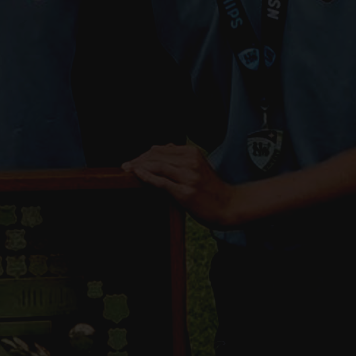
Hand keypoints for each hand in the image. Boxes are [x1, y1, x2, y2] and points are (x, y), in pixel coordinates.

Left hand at [121, 144, 242, 227]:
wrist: (229, 205)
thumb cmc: (212, 189)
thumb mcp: (198, 166)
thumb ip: (180, 159)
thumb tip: (159, 151)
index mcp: (192, 153)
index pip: (160, 149)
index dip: (144, 154)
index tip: (133, 160)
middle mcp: (190, 162)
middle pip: (156, 155)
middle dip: (138, 160)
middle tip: (125, 165)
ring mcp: (188, 177)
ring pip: (157, 166)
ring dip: (139, 167)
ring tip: (127, 170)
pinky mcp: (186, 192)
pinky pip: (162, 181)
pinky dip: (147, 177)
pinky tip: (138, 175)